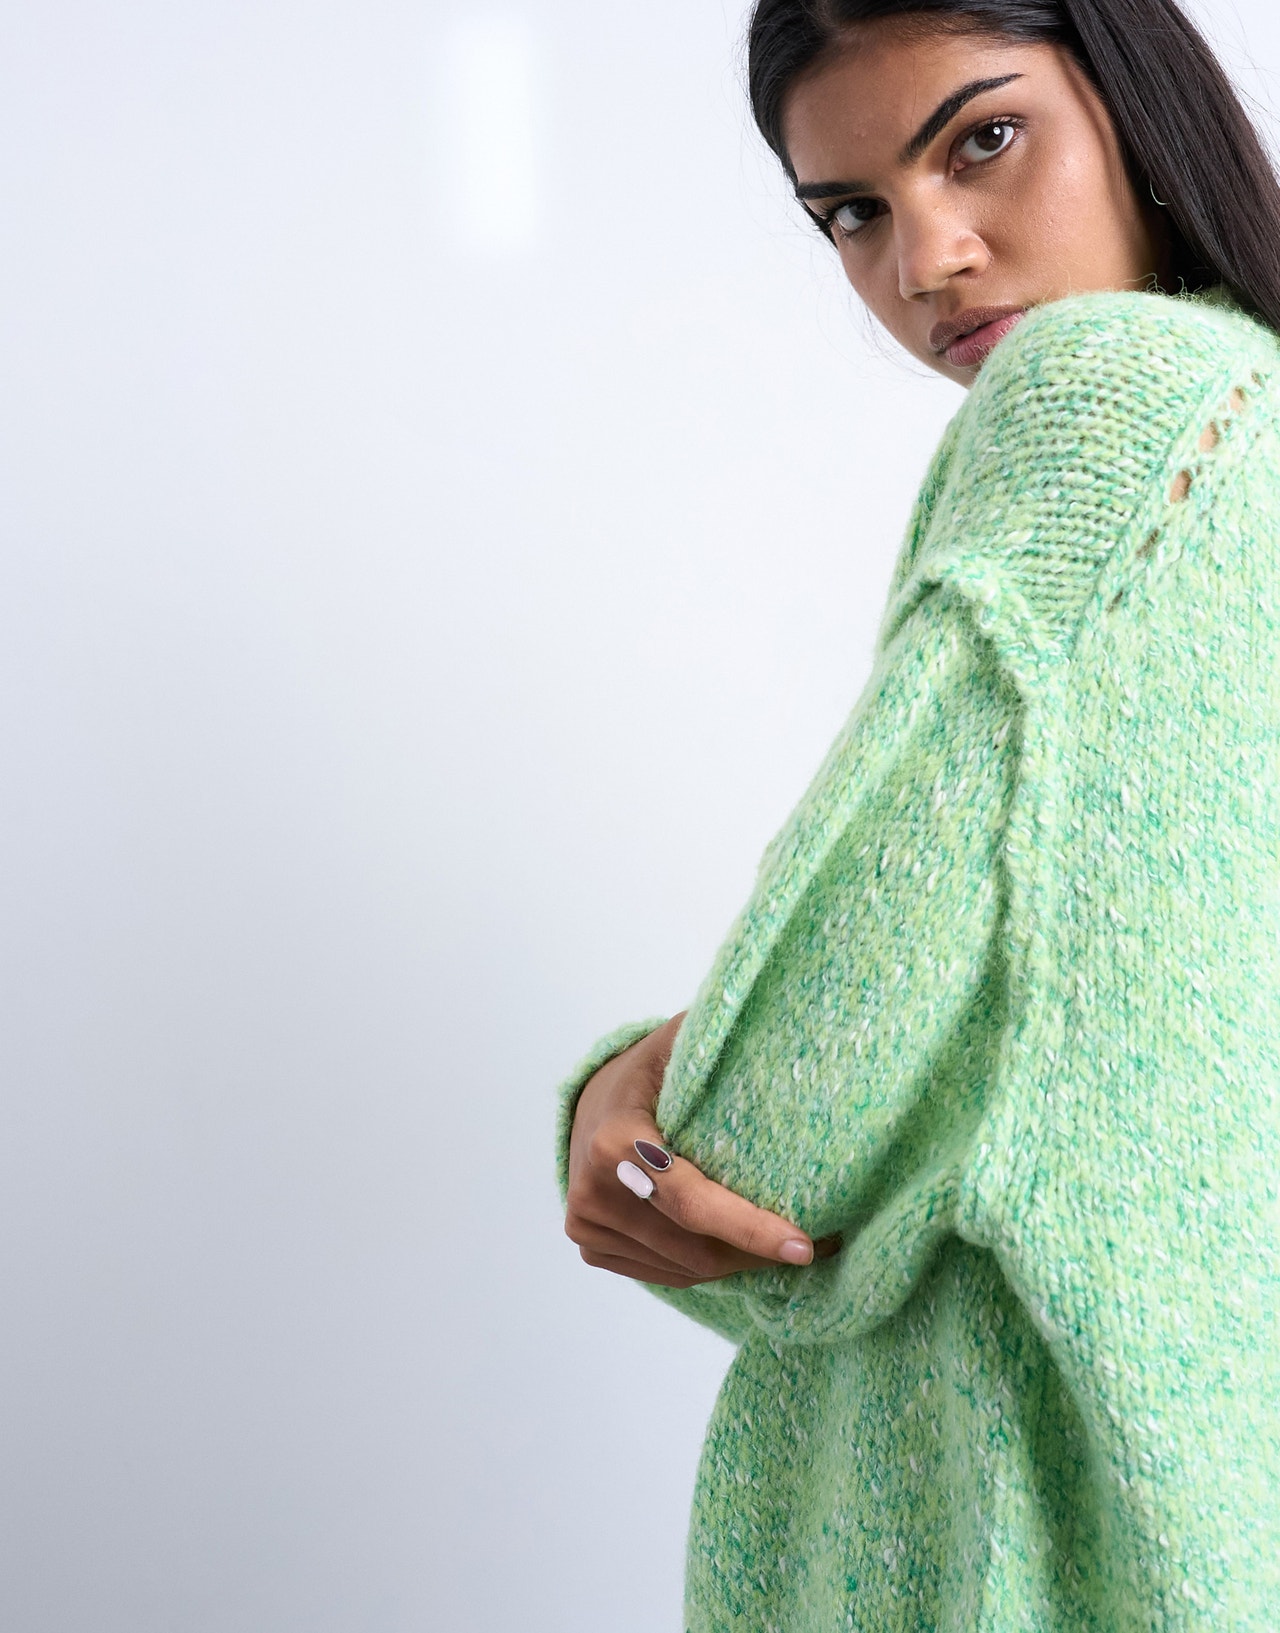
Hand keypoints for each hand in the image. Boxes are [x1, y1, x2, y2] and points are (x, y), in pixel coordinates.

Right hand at [565, 1013, 839, 1287]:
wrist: (592, 1101)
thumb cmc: (653, 1069)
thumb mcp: (683, 1042)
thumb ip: (722, 1039)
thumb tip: (790, 1029)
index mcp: (616, 1140)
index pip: (692, 1201)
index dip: (750, 1228)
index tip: (805, 1245)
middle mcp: (593, 1190)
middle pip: (696, 1247)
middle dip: (759, 1253)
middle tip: (813, 1243)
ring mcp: (588, 1224)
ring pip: (686, 1269)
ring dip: (739, 1264)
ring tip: (781, 1245)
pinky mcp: (591, 1245)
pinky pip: (667, 1274)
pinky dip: (708, 1267)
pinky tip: (736, 1247)